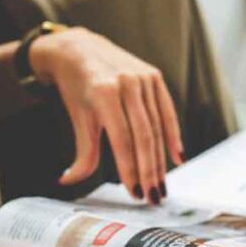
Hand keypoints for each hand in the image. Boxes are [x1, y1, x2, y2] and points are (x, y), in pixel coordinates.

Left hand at [30, 27, 183, 203]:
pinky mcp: (154, 76)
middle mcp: (127, 83)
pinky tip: (177, 158)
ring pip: (156, 127)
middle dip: (149, 171)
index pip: (122, 140)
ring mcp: (143, 78)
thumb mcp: (78, 118)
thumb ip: (81, 152)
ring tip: (160, 185)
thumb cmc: (77, 88)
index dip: (130, 169)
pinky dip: (173, 135)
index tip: (134, 192)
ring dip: (160, 160)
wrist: (80, 49)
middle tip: (152, 197)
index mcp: (104, 93)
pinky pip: (167, 111)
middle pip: (143, 136)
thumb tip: (68, 181)